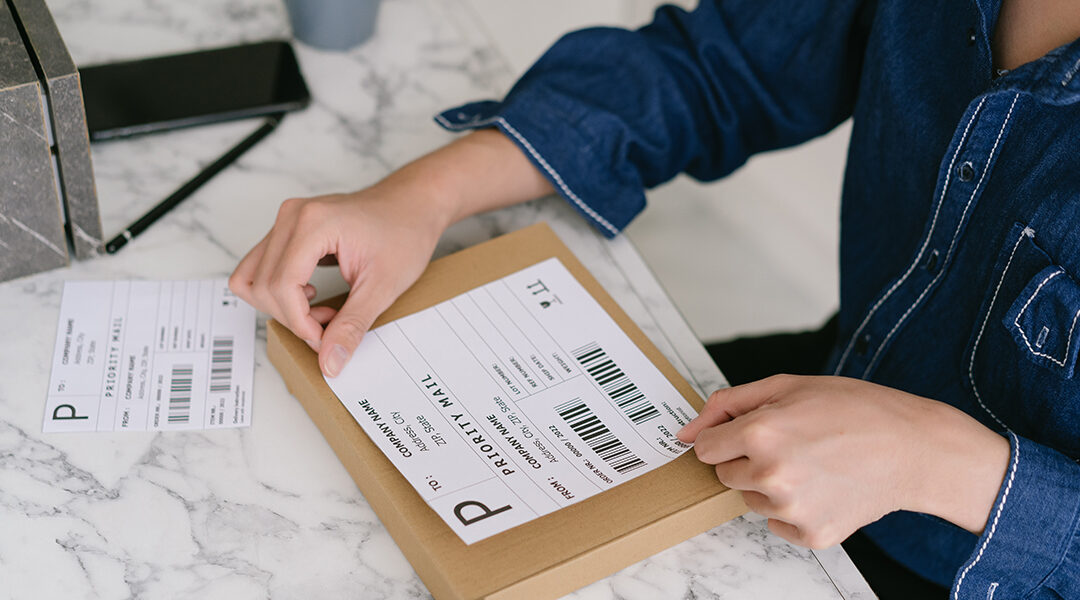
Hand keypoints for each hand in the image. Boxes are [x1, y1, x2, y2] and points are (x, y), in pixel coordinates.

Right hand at [230, 184, 448, 376]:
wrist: (413, 205)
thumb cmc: (405, 233)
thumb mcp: (384, 287)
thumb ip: (352, 326)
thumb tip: (329, 361)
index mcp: (313, 224)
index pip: (281, 286)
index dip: (300, 322)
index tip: (325, 337)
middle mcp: (291, 217)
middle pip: (263, 286)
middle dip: (293, 317)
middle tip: (331, 325)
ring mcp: (286, 220)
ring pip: (253, 278)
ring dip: (281, 306)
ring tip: (322, 311)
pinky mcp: (287, 229)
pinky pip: (261, 268)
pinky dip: (279, 292)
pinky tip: (311, 296)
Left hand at [677, 375, 1009, 547]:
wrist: (914, 448)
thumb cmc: (854, 410)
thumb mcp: (786, 386)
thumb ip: (727, 405)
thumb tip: (685, 432)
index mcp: (762, 432)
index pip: (705, 449)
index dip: (726, 438)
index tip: (749, 432)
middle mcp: (772, 475)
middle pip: (724, 475)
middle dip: (747, 459)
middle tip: (791, 443)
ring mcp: (792, 509)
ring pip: (751, 499)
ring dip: (769, 484)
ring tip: (812, 463)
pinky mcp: (811, 535)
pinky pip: (777, 523)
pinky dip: (793, 509)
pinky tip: (823, 486)